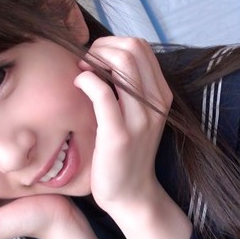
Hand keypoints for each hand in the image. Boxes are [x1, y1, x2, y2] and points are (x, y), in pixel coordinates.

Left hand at [74, 36, 172, 216]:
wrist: (131, 194)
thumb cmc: (125, 153)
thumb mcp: (136, 115)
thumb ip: (128, 87)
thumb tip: (102, 56)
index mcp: (161, 95)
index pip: (141, 47)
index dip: (112, 43)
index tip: (94, 58)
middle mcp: (156, 104)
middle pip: (132, 48)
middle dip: (102, 47)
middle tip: (85, 63)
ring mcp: (140, 119)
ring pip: (122, 63)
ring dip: (94, 59)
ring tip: (82, 73)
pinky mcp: (119, 134)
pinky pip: (103, 93)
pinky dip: (86, 80)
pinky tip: (78, 84)